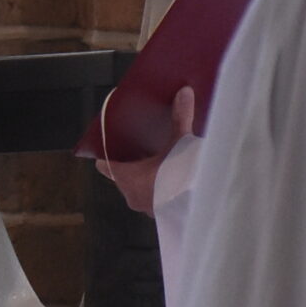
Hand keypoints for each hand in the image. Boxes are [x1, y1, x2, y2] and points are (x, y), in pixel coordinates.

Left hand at [97, 85, 195, 216]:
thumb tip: (183, 92)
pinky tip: (173, 180)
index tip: (110, 145)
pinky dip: (161, 189)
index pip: (105, 166)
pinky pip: (156, 199)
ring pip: (139, 189)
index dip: (106, 155)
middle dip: (131, 164)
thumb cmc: (181, 178)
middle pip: (122, 176)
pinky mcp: (164, 215)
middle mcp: (133, 195)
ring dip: (146, 178)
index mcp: (127, 177)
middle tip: (140, 148)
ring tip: (158, 162)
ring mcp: (148, 208)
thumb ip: (180, 118)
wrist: (200, 207)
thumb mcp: (179, 143)